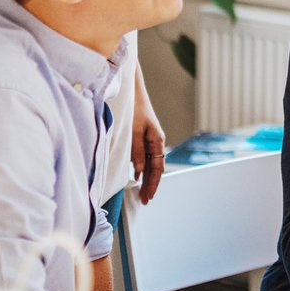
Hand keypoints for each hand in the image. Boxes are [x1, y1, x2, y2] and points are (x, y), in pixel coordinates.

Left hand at [131, 75, 164, 202]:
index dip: (152, 184)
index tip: (147, 197)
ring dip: (147, 178)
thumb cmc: (134, 109)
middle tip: (145, 200)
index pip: (157, 169)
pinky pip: (146, 156)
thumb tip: (139, 172)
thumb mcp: (133, 132)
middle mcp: (156, 141)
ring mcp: (151, 139)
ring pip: (152, 163)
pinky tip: (137, 174)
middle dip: (151, 185)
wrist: (131, 90)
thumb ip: (137, 152)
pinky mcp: (144, 136)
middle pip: (156, 168)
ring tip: (142, 192)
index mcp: (157, 140)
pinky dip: (143, 168)